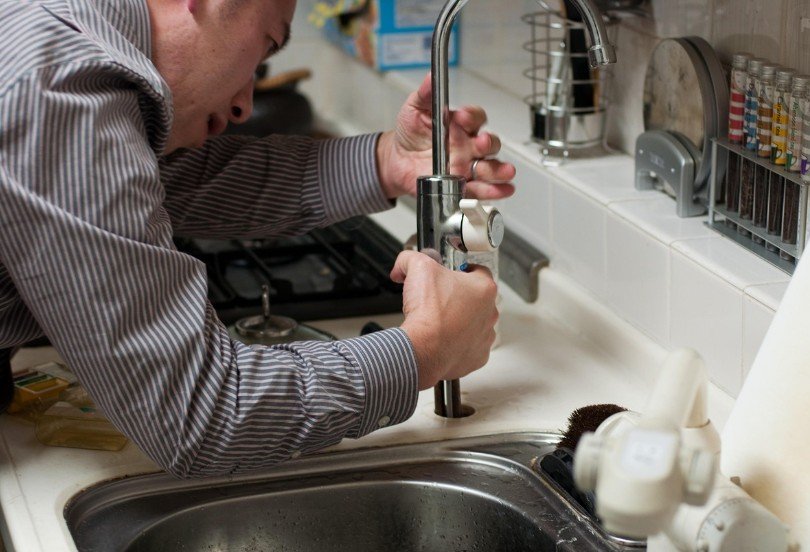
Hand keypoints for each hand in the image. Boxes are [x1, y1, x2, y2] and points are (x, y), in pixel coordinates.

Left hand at [376, 73, 515, 199]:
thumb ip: (425, 94)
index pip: (475, 118)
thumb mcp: (415, 109)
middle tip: (480, 144)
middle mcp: (468, 145)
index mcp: (460, 125)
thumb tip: (431, 77)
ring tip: (504, 172)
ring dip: (499, 170)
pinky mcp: (463, 185)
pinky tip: (502, 190)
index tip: (461, 117)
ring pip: (490, 167)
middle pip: (489, 144)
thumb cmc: (411, 133)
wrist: (397, 161)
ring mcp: (468, 166)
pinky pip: (482, 189)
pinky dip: (494, 191)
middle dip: (488, 144)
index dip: (471, 117)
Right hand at [390, 250, 498, 389]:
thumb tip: (404, 263)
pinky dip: (456, 343)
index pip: (478, 271)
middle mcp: (490, 313)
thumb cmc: (428, 313)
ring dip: (460, 321)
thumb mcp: (417, 268)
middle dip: (458, 297)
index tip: (450, 275)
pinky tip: (441, 339)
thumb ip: (411, 259)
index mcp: (484, 288)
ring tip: (438, 321)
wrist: (423, 349)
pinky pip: (469, 347)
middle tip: (438, 298)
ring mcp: (485, 337)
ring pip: (474, 323)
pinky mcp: (477, 357)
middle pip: (476, 299)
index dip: (461, 270)